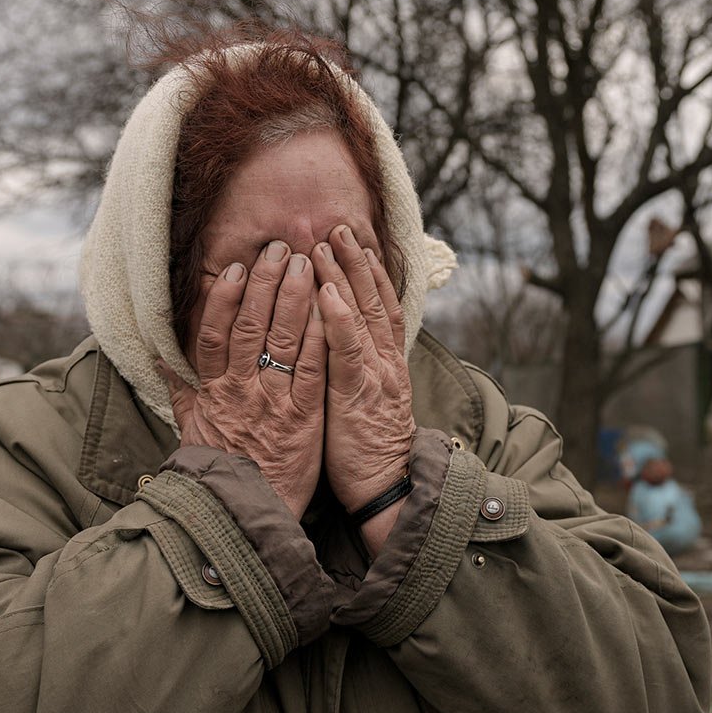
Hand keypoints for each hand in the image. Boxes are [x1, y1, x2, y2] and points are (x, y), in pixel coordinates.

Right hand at [161, 242, 326, 518]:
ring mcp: (273, 403)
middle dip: (266, 283)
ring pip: (282, 340)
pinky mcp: (304, 418)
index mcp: (213, 392)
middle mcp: (240, 392)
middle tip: (280, 248)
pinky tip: (329, 309)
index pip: (214, 334)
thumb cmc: (222, 472)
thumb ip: (181, 392)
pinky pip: (311, 369)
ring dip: (294, 297)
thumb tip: (160, 361)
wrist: (247, 515)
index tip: (236, 268)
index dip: (225, 298)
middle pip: (250, 326)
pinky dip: (319, 336)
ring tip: (306, 263)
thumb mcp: (192, 431)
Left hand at [312, 225, 414, 546]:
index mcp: (384, 363)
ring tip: (325, 245)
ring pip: (361, 315)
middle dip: (354, 261)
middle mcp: (384, 361)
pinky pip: (348, 351)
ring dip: (343, 277)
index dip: (368, 272)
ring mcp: (373, 375)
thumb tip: (334, 343)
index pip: (380, 307)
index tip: (353, 241)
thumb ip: (352, 368)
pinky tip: (327, 294)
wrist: (386, 486)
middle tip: (337, 226)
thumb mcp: (362, 400)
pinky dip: (339, 319)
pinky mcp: (357, 394)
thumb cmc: (365, 448)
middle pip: (373, 299)